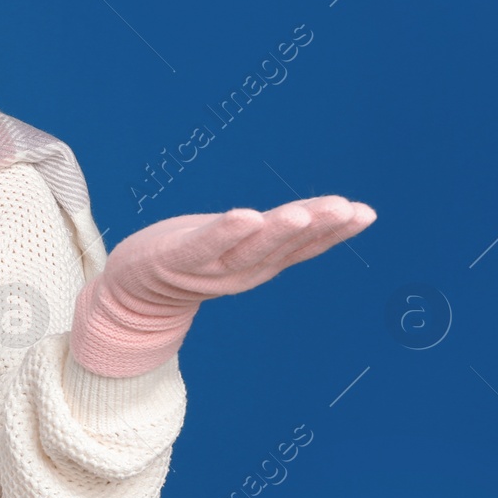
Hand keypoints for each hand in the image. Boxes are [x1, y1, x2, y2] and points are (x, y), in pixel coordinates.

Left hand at [69, 195, 375, 377]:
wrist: (132, 288)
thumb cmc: (189, 254)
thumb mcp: (237, 243)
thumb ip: (270, 234)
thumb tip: (314, 213)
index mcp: (260, 265)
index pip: (303, 247)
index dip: (335, 231)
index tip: (365, 213)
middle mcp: (241, 272)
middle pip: (284, 247)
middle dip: (317, 227)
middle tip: (347, 209)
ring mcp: (210, 269)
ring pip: (250, 249)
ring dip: (277, 230)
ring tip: (302, 212)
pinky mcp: (176, 260)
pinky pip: (204, 246)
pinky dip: (225, 232)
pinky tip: (245, 215)